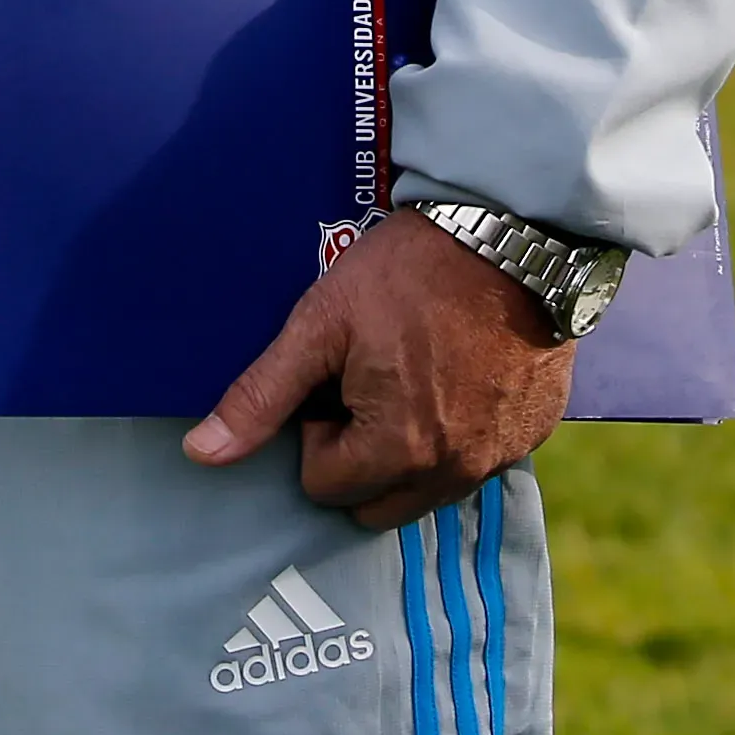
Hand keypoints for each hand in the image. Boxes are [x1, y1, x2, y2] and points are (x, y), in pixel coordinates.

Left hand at [183, 210, 577, 528]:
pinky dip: (459, 436)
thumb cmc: (408, 272)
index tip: (337, 378)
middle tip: (369, 382)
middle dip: (361, 457)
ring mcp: (500, 455)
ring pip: (429, 491)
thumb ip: (263, 396)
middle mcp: (454, 470)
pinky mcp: (532, 432)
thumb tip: (202, 454)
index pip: (325, 484)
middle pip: (377, 503)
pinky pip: (478, 462)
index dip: (318, 431)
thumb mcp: (321, 324)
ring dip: (408, 453)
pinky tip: (458, 376)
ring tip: (411, 377)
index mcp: (397, 450)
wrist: (511, 232)